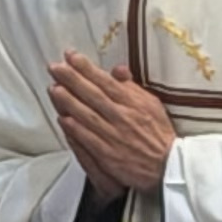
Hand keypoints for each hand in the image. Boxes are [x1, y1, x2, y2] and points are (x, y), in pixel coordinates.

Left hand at [48, 54, 175, 194]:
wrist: (168, 165)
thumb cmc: (159, 133)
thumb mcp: (152, 104)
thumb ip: (132, 87)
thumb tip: (117, 69)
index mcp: (133, 102)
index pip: (105, 81)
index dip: (86, 67)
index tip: (71, 56)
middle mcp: (122, 116)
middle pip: (93, 95)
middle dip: (72, 79)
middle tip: (55, 67)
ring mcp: (115, 136)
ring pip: (88, 115)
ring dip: (69, 101)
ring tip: (54, 89)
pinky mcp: (109, 155)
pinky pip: (89, 139)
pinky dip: (75, 129)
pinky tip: (62, 119)